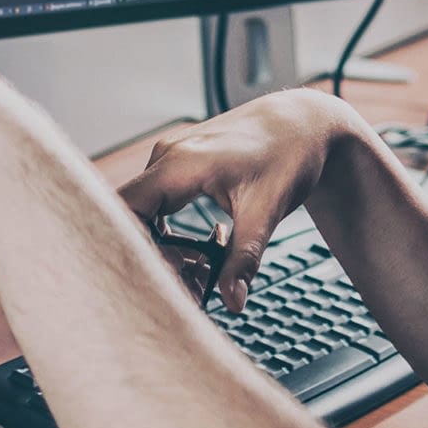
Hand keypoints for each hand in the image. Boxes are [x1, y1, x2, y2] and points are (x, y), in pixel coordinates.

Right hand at [118, 90, 366, 311]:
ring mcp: (169, 158)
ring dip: (164, 248)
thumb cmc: (287, 155)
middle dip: (153, 257)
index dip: (133, 250)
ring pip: (144, 213)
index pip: (125, 209)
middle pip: (132, 217)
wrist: (302, 125)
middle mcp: (166, 157)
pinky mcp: (176, 164)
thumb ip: (244, 259)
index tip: (160, 280)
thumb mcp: (266, 211)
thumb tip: (232, 302)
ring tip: (198, 273)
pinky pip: (156, 204)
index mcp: (178, 164)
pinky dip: (170, 232)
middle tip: (188, 287)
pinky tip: (199, 249)